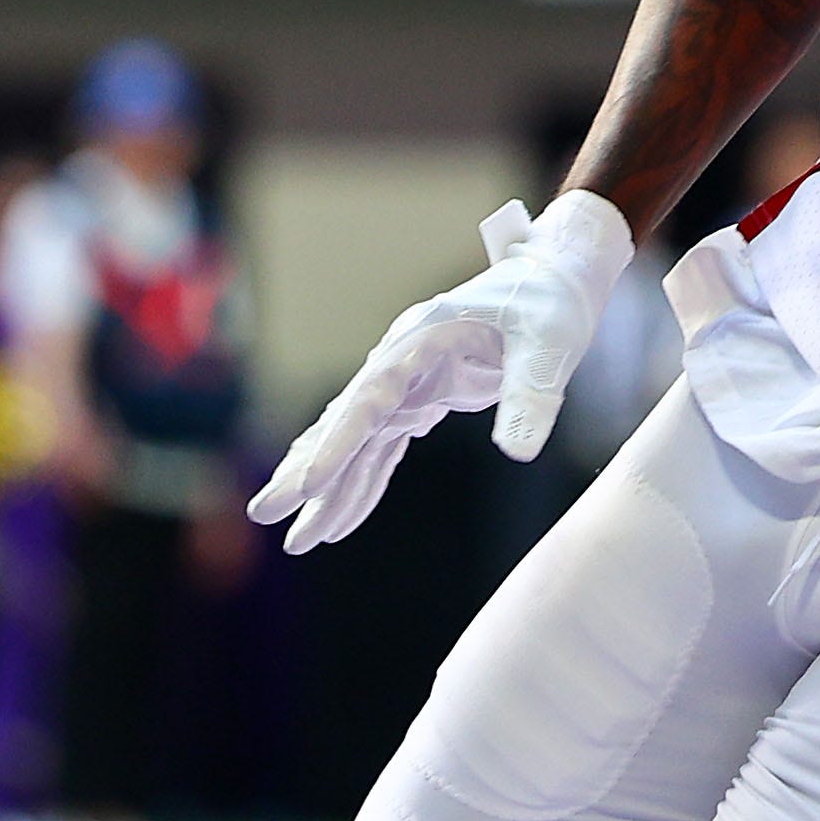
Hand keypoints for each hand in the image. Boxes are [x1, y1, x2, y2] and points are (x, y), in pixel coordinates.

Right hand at [248, 191, 634, 552]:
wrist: (554, 280)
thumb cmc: (550, 305)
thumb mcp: (549, 348)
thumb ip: (530, 398)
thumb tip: (519, 453)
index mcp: (420, 339)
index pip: (369, 399)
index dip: (335, 444)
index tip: (305, 484)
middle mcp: (401, 360)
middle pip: (344, 421)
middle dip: (306, 471)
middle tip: (265, 514)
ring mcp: (406, 380)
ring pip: (356, 441)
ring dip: (328, 489)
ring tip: (299, 540)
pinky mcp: (421, 397)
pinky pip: (381, 447)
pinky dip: (361, 484)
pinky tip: (340, 521)